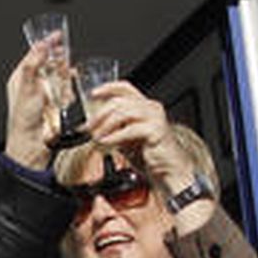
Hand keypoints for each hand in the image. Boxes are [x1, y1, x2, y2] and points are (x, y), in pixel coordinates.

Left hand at [3, 36, 61, 169]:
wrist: (32, 144)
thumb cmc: (23, 120)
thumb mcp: (27, 87)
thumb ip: (33, 65)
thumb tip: (41, 46)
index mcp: (20, 78)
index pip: (34, 55)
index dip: (46, 44)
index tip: (57, 35)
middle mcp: (32, 84)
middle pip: (48, 63)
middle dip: (58, 60)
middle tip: (65, 56)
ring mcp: (44, 94)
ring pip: (59, 76)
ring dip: (63, 78)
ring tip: (66, 79)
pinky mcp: (55, 104)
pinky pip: (65, 91)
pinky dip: (68, 91)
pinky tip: (68, 96)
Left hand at [85, 80, 215, 232]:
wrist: (167, 170)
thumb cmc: (149, 154)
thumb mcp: (125, 138)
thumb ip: (113, 129)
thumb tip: (93, 127)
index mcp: (144, 106)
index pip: (125, 87)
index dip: (108, 88)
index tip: (93, 94)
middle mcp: (151, 108)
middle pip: (119, 101)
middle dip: (100, 114)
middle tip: (89, 127)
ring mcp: (154, 118)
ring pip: (123, 113)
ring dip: (105, 126)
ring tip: (97, 137)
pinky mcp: (156, 130)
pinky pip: (130, 130)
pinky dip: (114, 136)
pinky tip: (107, 143)